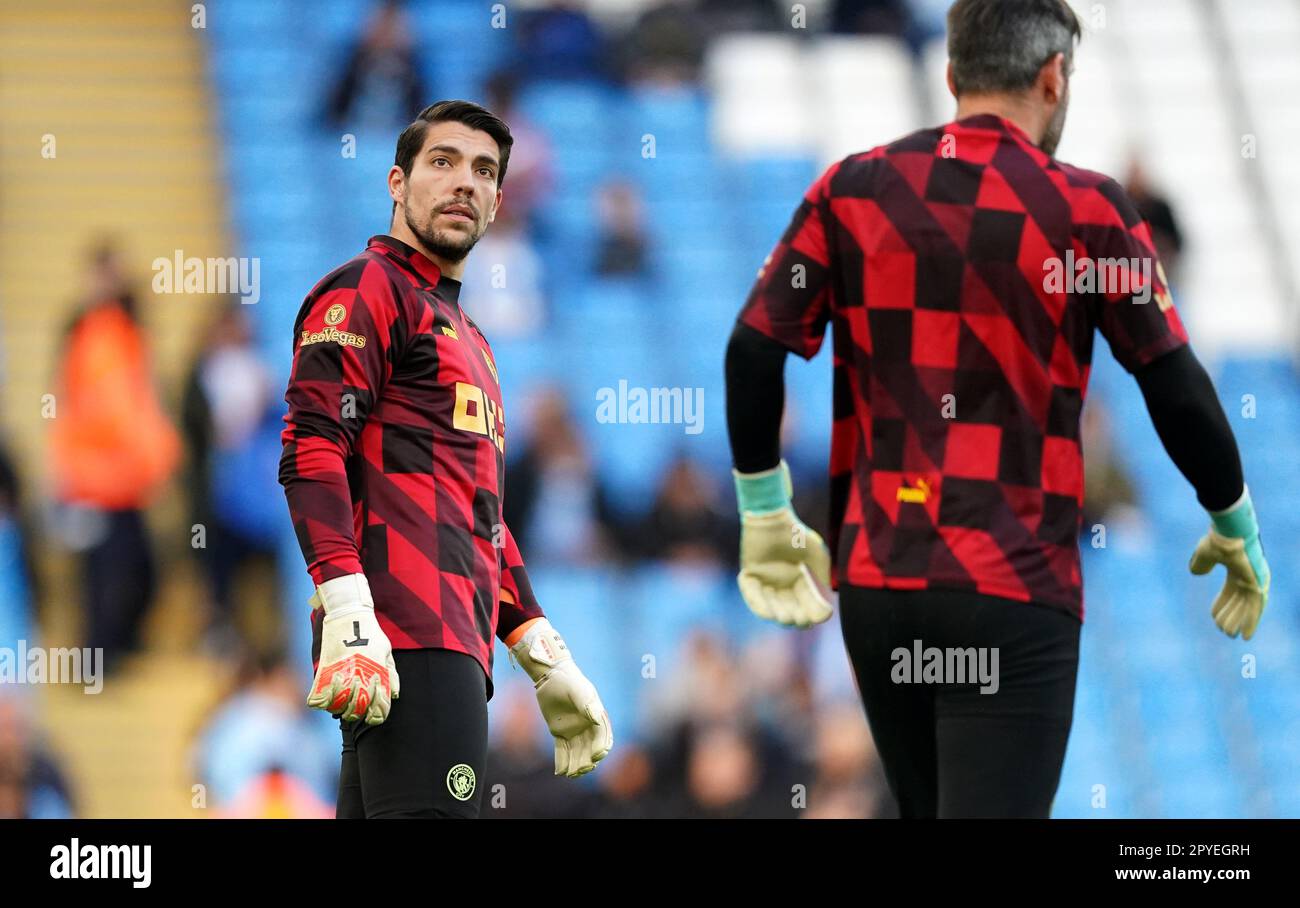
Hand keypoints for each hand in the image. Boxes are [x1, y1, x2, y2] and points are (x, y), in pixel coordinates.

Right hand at [306, 574, 399, 723]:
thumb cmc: (370, 633)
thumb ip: (390, 673)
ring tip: (338, 705)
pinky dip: (321, 701)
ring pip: (338, 706)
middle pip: (357, 710)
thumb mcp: (385, 651)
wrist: (349, 615)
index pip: (379, 707)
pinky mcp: (325, 669)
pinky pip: (319, 696)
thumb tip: (394, 694)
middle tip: (352, 710)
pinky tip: (325, 699)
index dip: (376, 716)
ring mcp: (342, 674)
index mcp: (377, 674)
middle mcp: (360, 677)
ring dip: (338, 708)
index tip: (371, 716)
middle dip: (355, 713)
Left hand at [510, 619, 612, 776]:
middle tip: (581, 770)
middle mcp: (587, 726)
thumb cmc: (569, 681)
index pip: (602, 737)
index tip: (595, 757)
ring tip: (570, 775)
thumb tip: (597, 719)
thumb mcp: (579, 690)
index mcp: (597, 717)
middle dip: (587, 761)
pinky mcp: (560, 732)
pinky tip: (560, 772)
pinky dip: (562, 761)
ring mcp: (574, 731)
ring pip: (576, 752)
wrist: (551, 676)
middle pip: (589, 749)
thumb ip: (588, 705)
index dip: (600, 748)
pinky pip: (562, 750)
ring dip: (575, 764)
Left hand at [733, 460, 832, 627]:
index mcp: (798, 578)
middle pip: (789, 608)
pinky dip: (758, 604)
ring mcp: (764, 579)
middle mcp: (781, 582)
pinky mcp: (749, 574)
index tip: (824, 615)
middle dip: (797, 616)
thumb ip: (823, 574)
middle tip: (802, 619)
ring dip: (778, 614)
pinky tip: (768, 613)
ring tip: (786, 618)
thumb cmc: (796, 533)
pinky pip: (752, 594)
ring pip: (770, 605)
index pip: (807, 600)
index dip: (815, 610)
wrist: (772, 517)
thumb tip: (831, 597)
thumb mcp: (816, 555)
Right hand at [1189, 487, 1269, 640]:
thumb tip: (1196, 572)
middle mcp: (1248, 576)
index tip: (1213, 618)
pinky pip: (1255, 607)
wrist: (1228, 533)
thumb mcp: (1204, 555)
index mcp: (1237, 569)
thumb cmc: (1217, 541)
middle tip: (1223, 631)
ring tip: (1229, 635)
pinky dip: (1251, 621)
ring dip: (1238, 622)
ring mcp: (1255, 580)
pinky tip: (1245, 634)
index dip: (1221, 605)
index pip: (1230, 592)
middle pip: (1240, 602)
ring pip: (1247, 607)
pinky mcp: (1258, 584)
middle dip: (1230, 617)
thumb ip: (1200, 564)